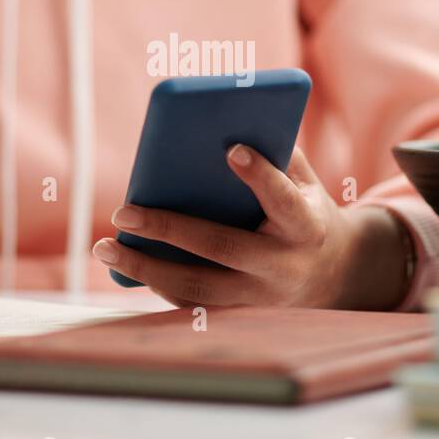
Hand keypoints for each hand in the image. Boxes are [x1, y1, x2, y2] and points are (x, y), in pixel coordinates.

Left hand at [92, 146, 410, 309]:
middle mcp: (283, 266)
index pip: (282, 200)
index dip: (260, 177)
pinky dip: (155, 283)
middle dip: (169, 229)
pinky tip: (124, 264)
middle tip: (123, 212)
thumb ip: (274, 154)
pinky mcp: (238, 314)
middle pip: (221, 248)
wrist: (333, 274)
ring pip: (197, 287)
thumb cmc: (304, 210)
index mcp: (306, 226)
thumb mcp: (304, 182)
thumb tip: (223, 123)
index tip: (232, 149)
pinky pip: (191, 303)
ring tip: (105, 247)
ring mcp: (259, 297)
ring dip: (145, 268)